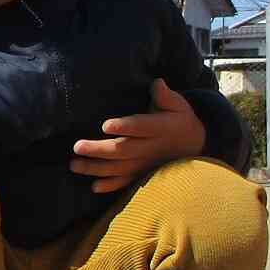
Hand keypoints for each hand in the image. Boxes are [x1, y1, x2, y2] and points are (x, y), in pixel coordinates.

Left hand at [71, 78, 206, 194]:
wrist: (195, 145)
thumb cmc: (179, 119)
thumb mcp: (178, 105)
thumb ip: (165, 96)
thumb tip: (157, 83)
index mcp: (160, 128)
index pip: (141, 127)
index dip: (124, 127)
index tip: (105, 125)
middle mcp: (151, 148)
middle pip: (123, 150)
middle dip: (99, 150)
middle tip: (77, 146)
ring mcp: (146, 164)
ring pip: (119, 168)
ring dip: (96, 168)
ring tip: (74, 165)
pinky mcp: (143, 174)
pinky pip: (126, 182)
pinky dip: (111, 186)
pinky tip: (94, 187)